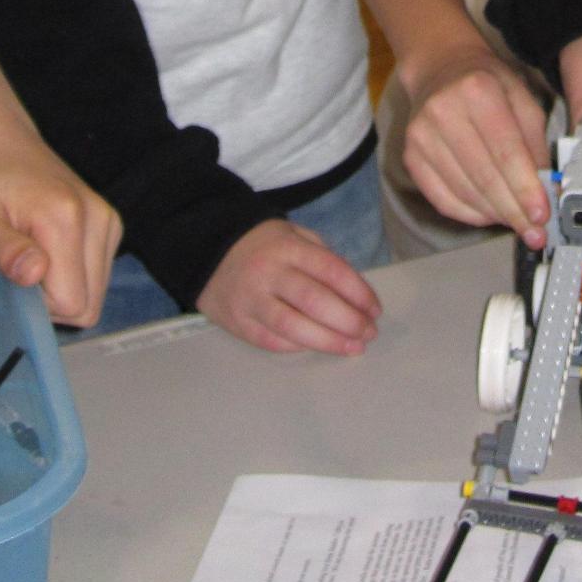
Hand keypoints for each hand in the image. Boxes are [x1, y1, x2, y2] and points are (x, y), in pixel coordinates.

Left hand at [0, 117, 121, 328]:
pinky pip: (97, 272)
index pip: (73, 303)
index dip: (38, 306)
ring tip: (29, 253)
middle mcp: (99, 218)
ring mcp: (107, 217)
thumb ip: (5, 250)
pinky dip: (72, 272)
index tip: (11, 277)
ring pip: (96, 290)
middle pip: (90, 302)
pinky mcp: (108, 218)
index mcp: (66, 220)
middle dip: (52, 300)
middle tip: (17, 267)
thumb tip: (35, 274)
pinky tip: (45, 247)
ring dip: (62, 286)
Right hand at [198, 219, 381, 354]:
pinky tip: (320, 346)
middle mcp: (269, 273)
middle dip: (349, 321)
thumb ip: (322, 257)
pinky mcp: (238, 324)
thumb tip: (354, 291)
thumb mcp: (294, 234)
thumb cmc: (263, 245)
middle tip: (369, 333)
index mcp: (288, 247)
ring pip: (294, 328)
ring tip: (353, 347)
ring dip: (330, 341)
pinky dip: (301, 347)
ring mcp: (251, 300)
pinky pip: (273, 342)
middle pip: (315, 302)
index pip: (331, 271)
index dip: (358, 293)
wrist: (206, 250)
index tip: (375, 310)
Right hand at [403, 48, 550, 246]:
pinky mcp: (411, 156)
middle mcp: (443, 112)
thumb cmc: (485, 84)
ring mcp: (422, 136)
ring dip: (495, 215)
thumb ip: (535, 142)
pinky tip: (489, 215)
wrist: (441, 70)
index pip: (505, 152)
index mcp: (477, 91)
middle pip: (484, 177)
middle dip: (514, 211)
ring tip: (516, 222)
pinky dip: (470, 215)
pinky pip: (442, 200)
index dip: (525, 189)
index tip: (541, 215)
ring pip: (464, 193)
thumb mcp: (521, 98)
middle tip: (534, 232)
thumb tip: (547, 188)